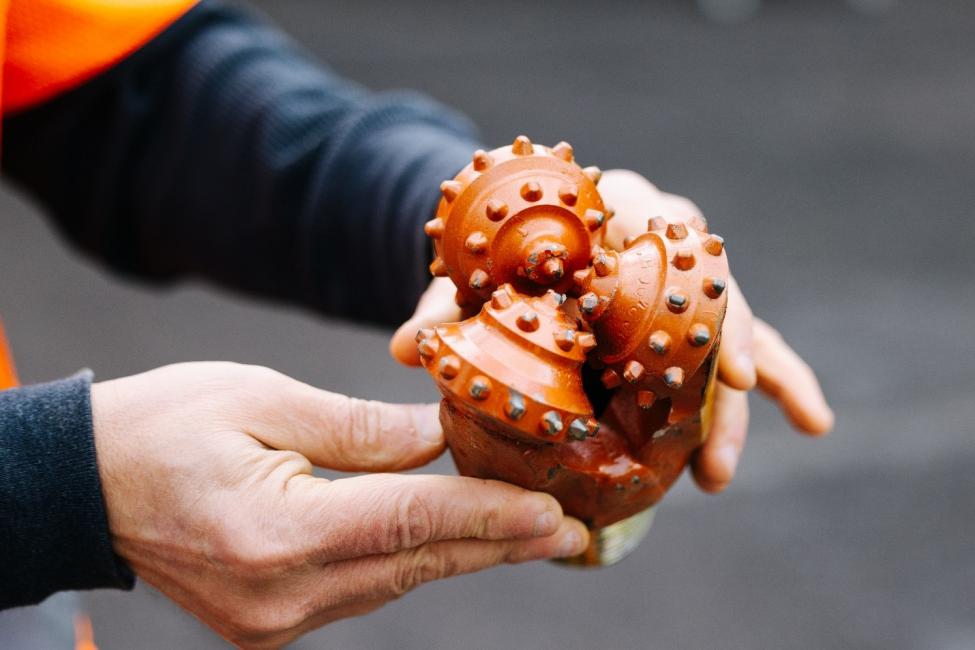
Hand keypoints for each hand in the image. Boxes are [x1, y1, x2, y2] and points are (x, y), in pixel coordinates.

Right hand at [91, 362, 587, 647]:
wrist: (86, 484)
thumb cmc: (164, 426)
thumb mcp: (262, 401)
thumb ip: (360, 429)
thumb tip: (437, 438)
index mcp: (276, 533)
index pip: (410, 522)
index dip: (489, 516)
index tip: (551, 512)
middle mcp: (280, 595)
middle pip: (415, 564)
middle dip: (498, 545)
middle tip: (568, 532)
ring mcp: (274, 620)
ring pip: (394, 582)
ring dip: (461, 554)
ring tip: (526, 531)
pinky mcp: (270, 622)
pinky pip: (362, 590)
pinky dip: (410, 563)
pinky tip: (450, 542)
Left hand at [390, 169, 832, 493]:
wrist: (513, 247)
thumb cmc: (496, 254)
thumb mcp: (471, 275)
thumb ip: (447, 305)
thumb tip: (406, 349)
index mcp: (609, 209)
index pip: (659, 230)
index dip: (685, 288)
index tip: (695, 353)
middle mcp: (658, 240)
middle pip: (709, 290)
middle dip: (722, 361)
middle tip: (716, 434)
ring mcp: (680, 282)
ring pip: (736, 326)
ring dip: (746, 396)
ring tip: (723, 472)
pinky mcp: (693, 318)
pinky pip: (748, 345)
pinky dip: (780, 380)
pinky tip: (812, 421)